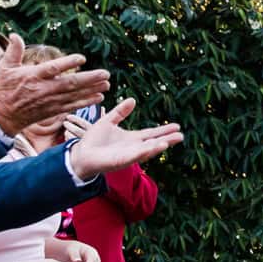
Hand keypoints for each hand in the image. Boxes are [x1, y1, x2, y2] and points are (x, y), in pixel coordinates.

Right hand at [0, 34, 109, 135]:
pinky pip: (73, 106)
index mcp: (34, 76)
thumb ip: (13, 51)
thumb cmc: (6, 88)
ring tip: (107, 84)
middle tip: (105, 74)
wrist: (4, 115)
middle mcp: (45, 89)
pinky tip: (99, 97)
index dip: (67, 63)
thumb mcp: (6, 68)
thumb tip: (14, 34)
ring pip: (75, 95)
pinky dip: (86, 102)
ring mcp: (51, 100)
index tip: (82, 58)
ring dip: (92, 90)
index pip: (53, 68)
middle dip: (89, 79)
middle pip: (70, 83)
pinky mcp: (54, 110)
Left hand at [65, 99, 182, 178]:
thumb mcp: (107, 121)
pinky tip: (155, 147)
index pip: (151, 134)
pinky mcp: (121, 161)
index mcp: (131, 138)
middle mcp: (133, 148)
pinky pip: (136, 156)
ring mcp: (128, 155)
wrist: (80, 154)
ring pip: (148, 150)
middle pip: (154, 143)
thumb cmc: (92, 140)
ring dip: (159, 146)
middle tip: (181, 136)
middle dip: (168, 139)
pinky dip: (146, 152)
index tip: (177, 126)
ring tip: (171, 141)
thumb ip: (120, 112)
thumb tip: (133, 99)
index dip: (164, 130)